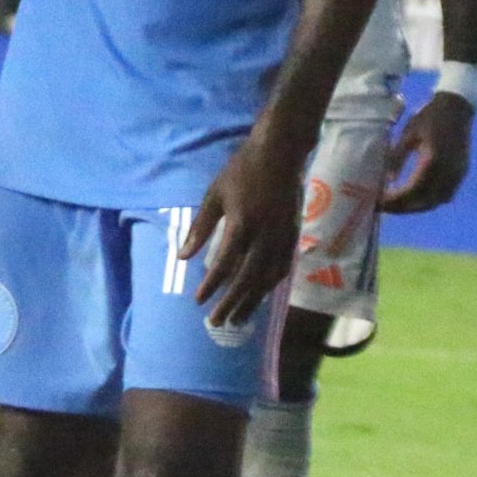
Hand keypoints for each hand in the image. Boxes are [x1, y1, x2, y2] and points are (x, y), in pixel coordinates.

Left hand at [187, 129, 308, 327]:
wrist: (280, 154)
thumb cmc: (241, 171)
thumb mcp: (214, 194)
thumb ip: (201, 227)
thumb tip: (183, 256)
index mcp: (242, 223)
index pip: (224, 263)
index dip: (211, 285)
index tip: (198, 301)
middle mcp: (265, 235)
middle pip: (247, 278)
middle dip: (230, 303)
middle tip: (215, 322)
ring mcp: (282, 237)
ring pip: (267, 279)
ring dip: (251, 302)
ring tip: (237, 320)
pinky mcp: (293, 236)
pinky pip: (282, 269)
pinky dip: (270, 287)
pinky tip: (260, 297)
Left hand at [382, 91, 474, 212]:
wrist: (457, 107)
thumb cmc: (429, 116)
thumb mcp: (407, 134)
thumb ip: (397, 158)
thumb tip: (388, 180)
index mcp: (433, 161)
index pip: (412, 191)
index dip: (395, 201)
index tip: (379, 203)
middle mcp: (448, 172)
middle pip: (425, 201)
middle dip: (404, 208)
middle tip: (384, 207)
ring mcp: (458, 174)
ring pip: (437, 201)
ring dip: (417, 206)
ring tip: (398, 205)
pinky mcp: (462, 172)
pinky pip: (446, 195)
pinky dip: (430, 200)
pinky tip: (416, 197)